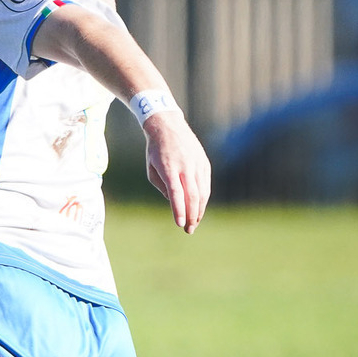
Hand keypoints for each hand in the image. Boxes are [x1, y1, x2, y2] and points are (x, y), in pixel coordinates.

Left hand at [141, 110, 210, 233]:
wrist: (168, 126)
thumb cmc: (156, 151)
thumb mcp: (152, 169)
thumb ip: (162, 187)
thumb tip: (175, 202)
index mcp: (169, 168)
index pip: (176, 193)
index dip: (179, 210)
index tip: (180, 224)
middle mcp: (186, 166)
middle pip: (193, 195)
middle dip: (192, 215)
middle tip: (188, 230)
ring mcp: (197, 164)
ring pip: (203, 191)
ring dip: (199, 210)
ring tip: (194, 223)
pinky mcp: (204, 163)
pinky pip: (205, 184)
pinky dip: (203, 198)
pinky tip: (199, 208)